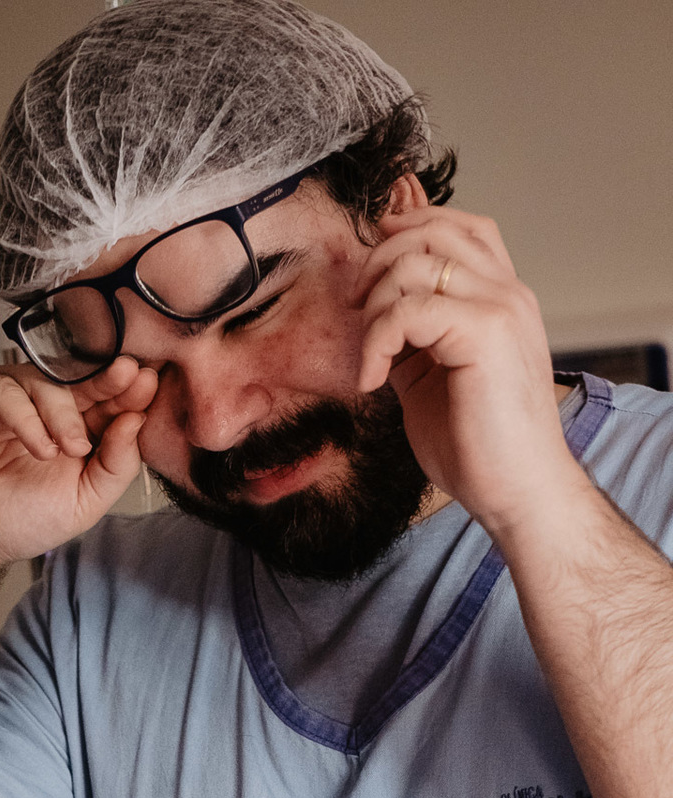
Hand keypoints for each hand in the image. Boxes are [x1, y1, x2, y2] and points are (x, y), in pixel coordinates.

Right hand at [0, 357, 157, 573]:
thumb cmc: (15, 522)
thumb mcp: (83, 502)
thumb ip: (116, 465)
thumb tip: (138, 420)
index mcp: (74, 426)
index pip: (107, 397)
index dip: (129, 390)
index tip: (151, 384)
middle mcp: (41, 406)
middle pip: (80, 377)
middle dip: (107, 378)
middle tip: (129, 378)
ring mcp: (6, 397)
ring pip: (44, 380)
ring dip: (65, 411)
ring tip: (70, 448)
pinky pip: (4, 390)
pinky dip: (27, 417)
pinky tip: (39, 447)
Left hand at [356, 206, 588, 538]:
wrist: (518, 492)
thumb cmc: (480, 448)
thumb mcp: (432, 379)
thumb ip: (411, 339)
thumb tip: (373, 317)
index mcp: (501, 299)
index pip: (457, 228)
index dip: (406, 229)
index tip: (366, 273)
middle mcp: (507, 292)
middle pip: (431, 230)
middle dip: (377, 262)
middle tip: (355, 310)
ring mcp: (501, 307)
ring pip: (414, 261)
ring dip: (374, 306)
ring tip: (370, 358)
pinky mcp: (485, 331)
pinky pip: (408, 309)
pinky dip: (377, 341)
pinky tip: (373, 379)